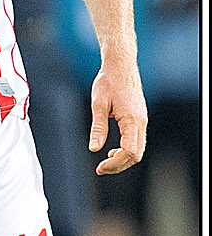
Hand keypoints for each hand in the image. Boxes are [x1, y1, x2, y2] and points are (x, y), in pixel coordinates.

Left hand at [89, 57, 146, 173]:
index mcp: (132, 120)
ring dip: (123, 159)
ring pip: (138, 149)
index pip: (129, 152)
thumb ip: (97, 127)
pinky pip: (136, 141)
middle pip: (136, 155)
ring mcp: (142, 121)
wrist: (121, 66)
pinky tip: (112, 151)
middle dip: (119, 165)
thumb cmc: (108, 82)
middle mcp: (141, 122)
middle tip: (100, 169)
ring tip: (105, 163)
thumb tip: (94, 148)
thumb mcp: (98, 104)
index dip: (115, 164)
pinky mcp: (139, 119)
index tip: (100, 167)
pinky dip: (126, 151)